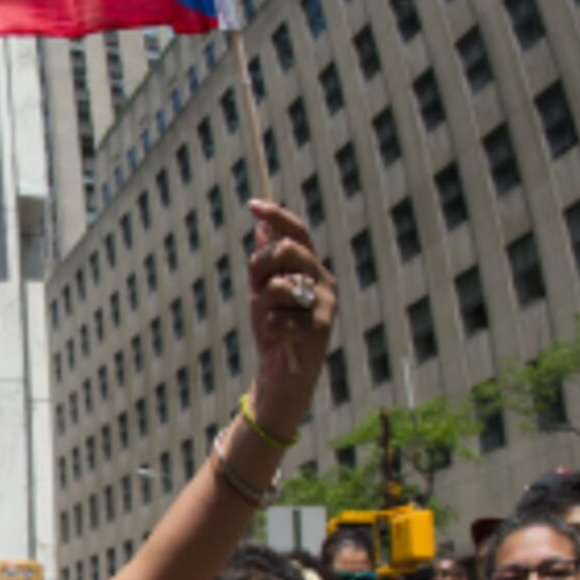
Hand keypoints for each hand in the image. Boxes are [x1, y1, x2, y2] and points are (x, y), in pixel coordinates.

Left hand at [241, 199, 335, 424]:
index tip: (252, 205)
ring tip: (271, 323)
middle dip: (259, 267)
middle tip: (255, 289)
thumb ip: (264, 263)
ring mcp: (326, 303)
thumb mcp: (262, 293)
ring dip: (263, 307)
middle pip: (285, 251)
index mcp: (311, 268)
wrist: (282, 373)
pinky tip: (279, 339)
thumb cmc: (273, 330)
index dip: (276, 216)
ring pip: (278, 286)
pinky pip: (278, 317)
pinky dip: (269, 329)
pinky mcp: (322, 328)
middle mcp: (324, 280)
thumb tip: (262, 226)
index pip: (298, 232)